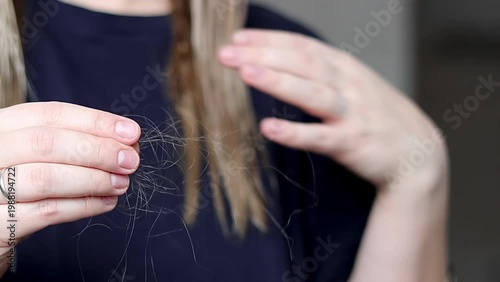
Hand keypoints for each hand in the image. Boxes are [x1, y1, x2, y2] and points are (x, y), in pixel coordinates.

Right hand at [0, 102, 139, 274]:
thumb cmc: (17, 187)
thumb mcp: (36, 157)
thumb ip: (73, 144)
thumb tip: (125, 141)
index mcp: (0, 128)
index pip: (50, 115)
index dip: (95, 122)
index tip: (131, 132)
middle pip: (46, 143)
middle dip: (98, 150)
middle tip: (130, 160)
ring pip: (46, 178)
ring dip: (93, 180)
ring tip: (121, 183)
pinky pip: (46, 212)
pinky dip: (83, 206)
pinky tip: (105, 202)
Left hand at [219, 29, 447, 192]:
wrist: (417, 153)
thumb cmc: (378, 116)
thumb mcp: (355, 84)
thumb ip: (324, 72)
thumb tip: (284, 60)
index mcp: (346, 68)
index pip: (303, 46)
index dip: (270, 40)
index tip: (238, 38)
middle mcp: (349, 85)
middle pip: (303, 63)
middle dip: (264, 54)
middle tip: (226, 53)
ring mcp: (353, 114)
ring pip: (312, 93)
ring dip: (278, 81)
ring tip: (245, 72)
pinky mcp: (353, 144)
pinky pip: (320, 137)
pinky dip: (294, 132)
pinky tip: (268, 128)